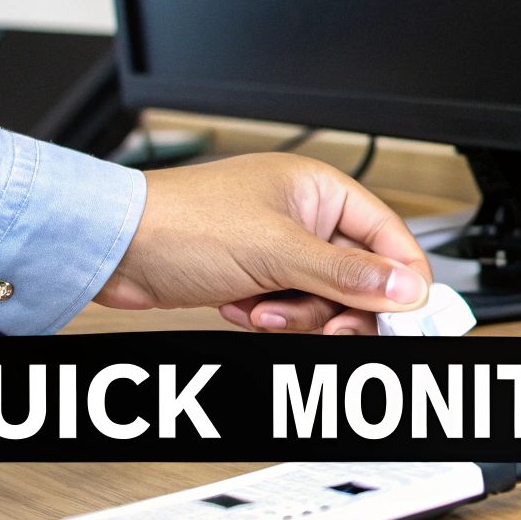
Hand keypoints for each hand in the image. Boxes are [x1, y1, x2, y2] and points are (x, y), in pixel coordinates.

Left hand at [95, 153, 432, 334]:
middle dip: (340, 306)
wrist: (112, 249)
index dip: (402, 277)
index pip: (388, 235)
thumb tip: (404, 286)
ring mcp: (279, 246)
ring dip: (298, 315)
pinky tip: (241, 309)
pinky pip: (289, 307)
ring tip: (263, 313)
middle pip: (359, 275)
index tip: (408, 315)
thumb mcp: (277, 252)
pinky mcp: (256, 274)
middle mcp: (305, 214)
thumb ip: (346, 274)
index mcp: (321, 190)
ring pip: (324, 298)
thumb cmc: (182, 223)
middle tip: (334, 329)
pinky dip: (271, 317)